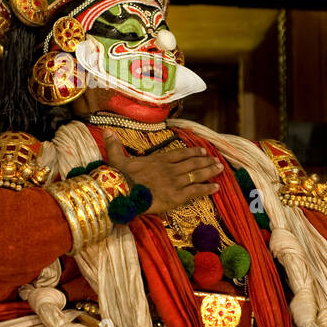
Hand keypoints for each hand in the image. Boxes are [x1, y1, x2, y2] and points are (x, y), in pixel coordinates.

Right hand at [101, 130, 221, 215]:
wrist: (122, 192)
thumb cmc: (118, 178)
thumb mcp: (116, 159)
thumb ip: (114, 145)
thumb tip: (106, 131)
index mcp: (157, 160)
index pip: (179, 154)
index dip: (192, 152)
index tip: (202, 150)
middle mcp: (169, 169)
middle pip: (192, 163)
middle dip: (205, 161)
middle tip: (216, 160)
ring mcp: (174, 182)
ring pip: (196, 174)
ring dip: (209, 171)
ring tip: (220, 169)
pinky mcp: (176, 196)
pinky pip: (195, 191)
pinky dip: (207, 189)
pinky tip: (216, 187)